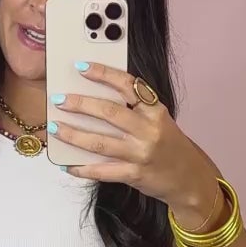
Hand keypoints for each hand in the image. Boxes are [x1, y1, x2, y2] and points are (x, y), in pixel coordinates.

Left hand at [51, 63, 219, 220]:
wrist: (189, 179)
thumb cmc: (170, 146)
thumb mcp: (160, 120)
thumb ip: (135, 108)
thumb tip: (95, 97)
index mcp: (156, 111)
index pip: (128, 85)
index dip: (103, 74)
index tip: (81, 67)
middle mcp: (149, 130)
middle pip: (109, 113)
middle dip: (80, 104)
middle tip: (59, 99)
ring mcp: (141, 154)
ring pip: (100, 143)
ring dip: (73, 135)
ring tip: (55, 128)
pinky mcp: (134, 175)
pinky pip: (102, 171)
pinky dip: (82, 168)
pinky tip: (68, 164)